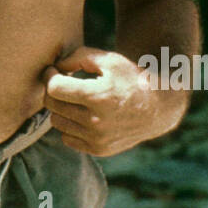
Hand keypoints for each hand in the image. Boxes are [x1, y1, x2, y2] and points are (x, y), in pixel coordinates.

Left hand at [42, 46, 175, 156]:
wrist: (158, 108)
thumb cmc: (131, 78)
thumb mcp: (109, 59)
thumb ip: (78, 57)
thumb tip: (55, 67)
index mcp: (98, 96)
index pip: (54, 88)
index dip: (49, 75)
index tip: (53, 70)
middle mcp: (97, 121)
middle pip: (53, 105)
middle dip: (53, 90)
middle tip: (62, 82)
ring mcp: (97, 138)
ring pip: (57, 122)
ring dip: (60, 108)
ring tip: (74, 98)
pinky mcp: (99, 150)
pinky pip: (67, 138)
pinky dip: (70, 125)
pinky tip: (81, 114)